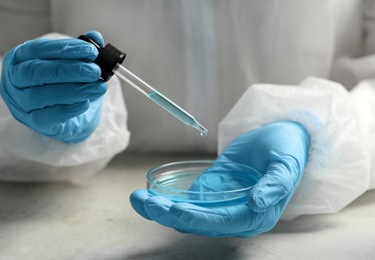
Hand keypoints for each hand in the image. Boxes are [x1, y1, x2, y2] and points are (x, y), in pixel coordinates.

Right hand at [0, 31, 105, 142]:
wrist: (70, 115)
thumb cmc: (65, 83)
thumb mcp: (73, 63)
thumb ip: (82, 50)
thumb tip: (95, 37)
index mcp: (20, 58)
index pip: (38, 49)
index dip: (65, 49)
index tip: (91, 51)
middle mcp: (14, 80)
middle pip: (36, 72)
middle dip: (70, 70)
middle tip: (95, 71)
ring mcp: (20, 103)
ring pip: (40, 95)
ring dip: (74, 90)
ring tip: (98, 87)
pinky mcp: (33, 123)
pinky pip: (47, 117)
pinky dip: (68, 109)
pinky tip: (85, 103)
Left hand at [130, 121, 310, 236]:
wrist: (281, 137)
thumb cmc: (286, 150)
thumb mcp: (286, 164)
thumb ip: (275, 185)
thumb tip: (257, 202)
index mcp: (256, 214)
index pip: (222, 221)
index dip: (197, 218)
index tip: (173, 210)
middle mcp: (236, 215)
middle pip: (199, 221)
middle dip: (169, 214)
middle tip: (142, 201)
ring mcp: (221, 204)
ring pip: (189, 214)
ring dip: (163, 209)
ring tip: (137, 198)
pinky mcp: (212, 192)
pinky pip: (187, 201)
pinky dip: (167, 200)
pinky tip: (148, 195)